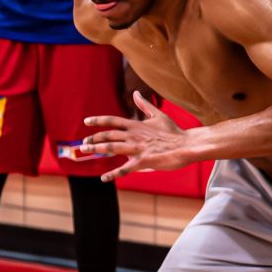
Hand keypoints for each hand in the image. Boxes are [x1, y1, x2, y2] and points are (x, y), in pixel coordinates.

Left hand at [82, 95, 201, 181]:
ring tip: (86, 151)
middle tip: (84, 143)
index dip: (99, 120)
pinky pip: (125, 169)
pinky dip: (114, 174)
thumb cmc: (174, 132)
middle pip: (109, 135)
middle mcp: (134, 135)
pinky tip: (104, 178)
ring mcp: (138, 148)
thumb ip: (144, 105)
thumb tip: (136, 92)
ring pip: (112, 148)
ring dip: (97, 150)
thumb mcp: (158, 115)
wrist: (187, 145)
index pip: (113, 120)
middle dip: (94, 138)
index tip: (86, 122)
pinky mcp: (143, 161)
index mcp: (137, 125)